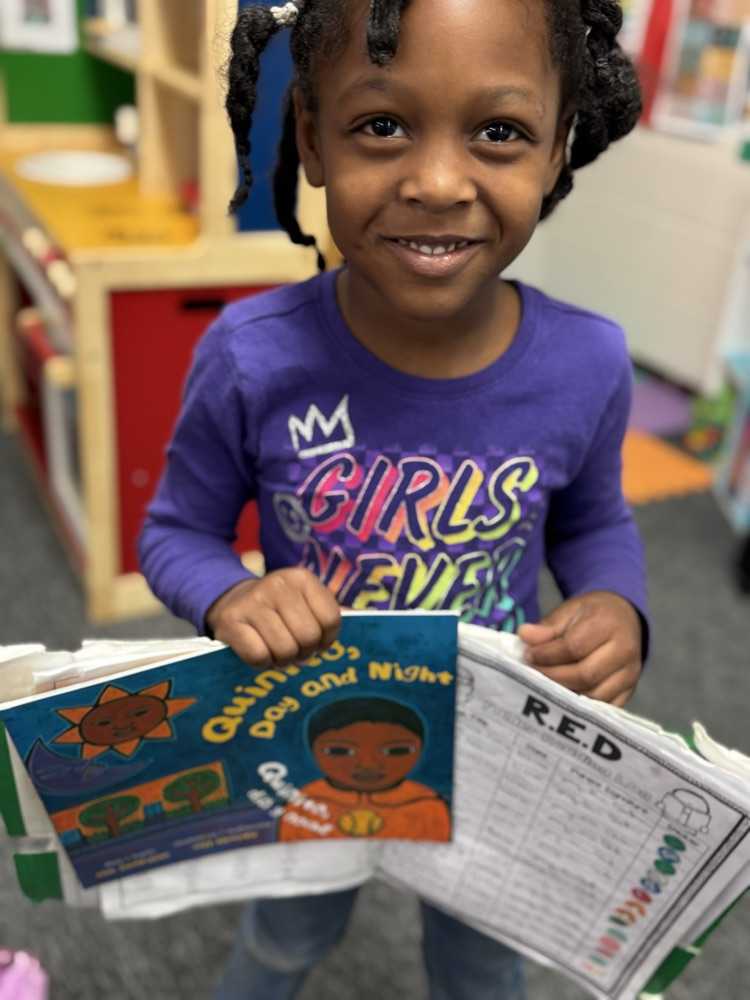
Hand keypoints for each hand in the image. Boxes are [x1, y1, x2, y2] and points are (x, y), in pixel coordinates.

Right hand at [205, 567, 341, 667]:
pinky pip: (259, 656)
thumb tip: (363, 617)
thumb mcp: (305, 601)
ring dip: (283, 660)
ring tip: (277, 650)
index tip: (316, 641)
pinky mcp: (231, 621)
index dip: (326, 640)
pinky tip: (260, 651)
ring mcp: (252, 601)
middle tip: (294, 649)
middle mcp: (278, 584)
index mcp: (302, 578)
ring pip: (284, 650)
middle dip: (304, 652)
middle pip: (308, 637)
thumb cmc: (278, 609)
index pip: (331, 619)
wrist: (232, 602)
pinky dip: (263, 663)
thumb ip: (329, 612)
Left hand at [516, 591, 641, 706]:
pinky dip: (582, 705)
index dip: (548, 654)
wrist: (625, 617)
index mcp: (608, 624)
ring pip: (596, 694)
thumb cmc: (593, 613)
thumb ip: (548, 626)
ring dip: (566, 693)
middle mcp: (625, 650)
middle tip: (533, 672)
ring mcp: (631, 673)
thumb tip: (524, 635)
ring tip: (546, 684)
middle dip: (554, 676)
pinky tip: (564, 696)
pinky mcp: (630, 689)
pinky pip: (605, 705)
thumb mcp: (570, 610)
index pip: (574, 647)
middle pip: (586, 674)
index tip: (529, 655)